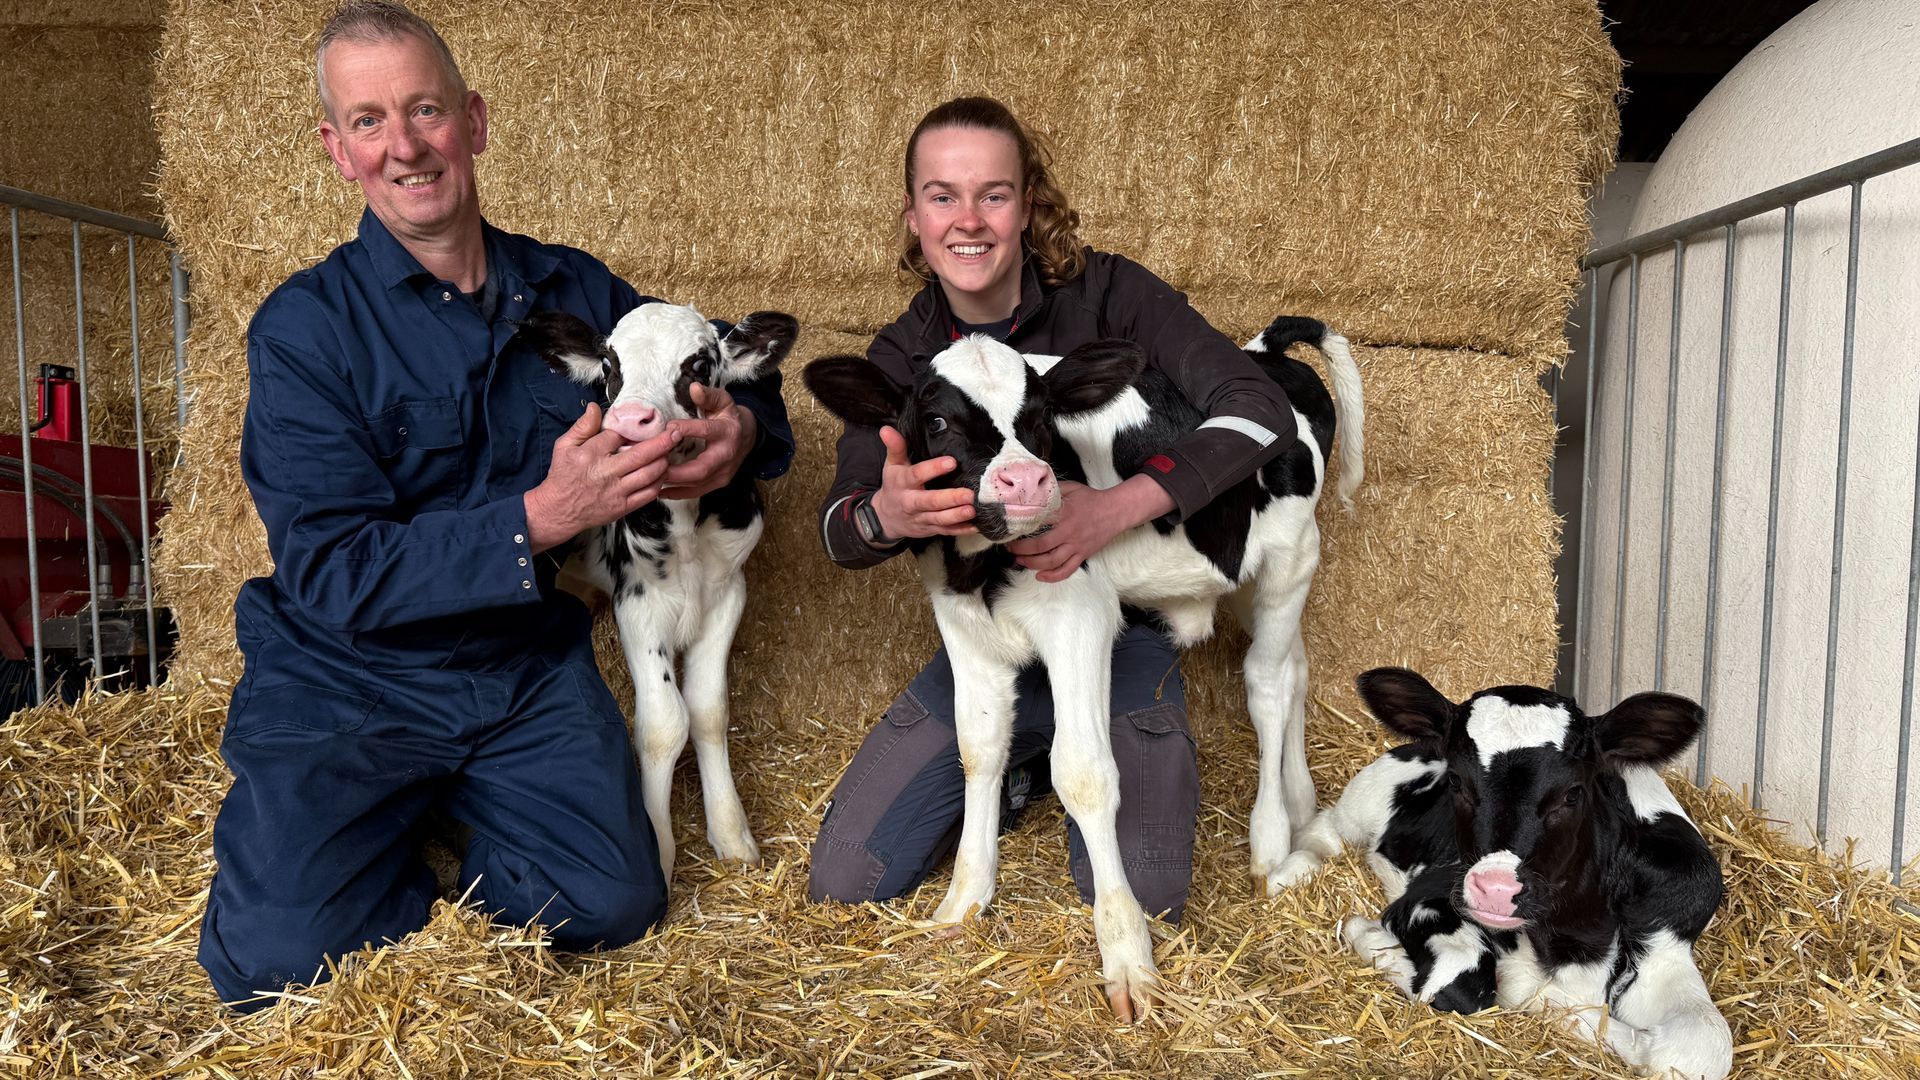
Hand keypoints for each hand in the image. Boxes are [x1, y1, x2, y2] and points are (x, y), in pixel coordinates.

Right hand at [524, 403, 678, 552]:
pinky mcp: (622, 507)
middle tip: (676, 432)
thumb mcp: (564, 446)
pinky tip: (661, 474)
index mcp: (591, 454)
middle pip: (642, 454)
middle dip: (663, 442)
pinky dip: (659, 482)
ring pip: (650, 474)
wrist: (558, 511)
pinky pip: (648, 494)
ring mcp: (616, 492)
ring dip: (664, 462)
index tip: (640, 427)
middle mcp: (605, 473)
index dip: (631, 431)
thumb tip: (595, 407)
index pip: (618, 436)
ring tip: (669, 452)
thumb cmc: (562, 476)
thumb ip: (582, 426)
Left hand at [660, 383, 756, 499]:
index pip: (706, 431)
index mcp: (727, 431)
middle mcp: (727, 455)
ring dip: (673, 484)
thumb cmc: (728, 417)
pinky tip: (659, 491)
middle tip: (652, 467)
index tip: (667, 429)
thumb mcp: (722, 401)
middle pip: (700, 469)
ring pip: (697, 484)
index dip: (687, 430)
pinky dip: (677, 493)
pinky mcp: (719, 483)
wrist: (746, 436)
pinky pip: (696, 492)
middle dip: (675, 471)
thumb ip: (708, 395)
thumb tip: (694, 388)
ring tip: (651, 480)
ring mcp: (724, 473)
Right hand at [871, 425, 975, 538]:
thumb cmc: (894, 486)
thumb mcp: (892, 466)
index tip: (951, 462)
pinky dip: (960, 530)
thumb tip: (886, 429)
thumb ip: (895, 447)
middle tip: (968, 494)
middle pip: (930, 502)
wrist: (885, 517)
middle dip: (949, 499)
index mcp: (903, 483)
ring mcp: (921, 518)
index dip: (933, 469)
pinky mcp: (930, 529)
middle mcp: (911, 502)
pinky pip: (945, 531)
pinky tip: (974, 526)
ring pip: (939, 519)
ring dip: (956, 516)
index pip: (917, 475)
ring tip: (972, 509)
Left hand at [1007, 475, 1173, 582]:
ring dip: (1032, 564)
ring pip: (1051, 561)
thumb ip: (1052, 490)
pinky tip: (1040, 576)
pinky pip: (1067, 570)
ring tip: (1020, 560)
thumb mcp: (1071, 488)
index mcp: (1064, 513)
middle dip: (1021, 549)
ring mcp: (1076, 546)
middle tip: (1010, 547)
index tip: (1009, 528)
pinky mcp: (1082, 555)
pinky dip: (1052, 577)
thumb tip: (1032, 489)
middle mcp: (1069, 532)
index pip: (1038, 522)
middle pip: (1040, 546)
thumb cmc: (1091, 499)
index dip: (1021, 527)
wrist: (1115, 511)